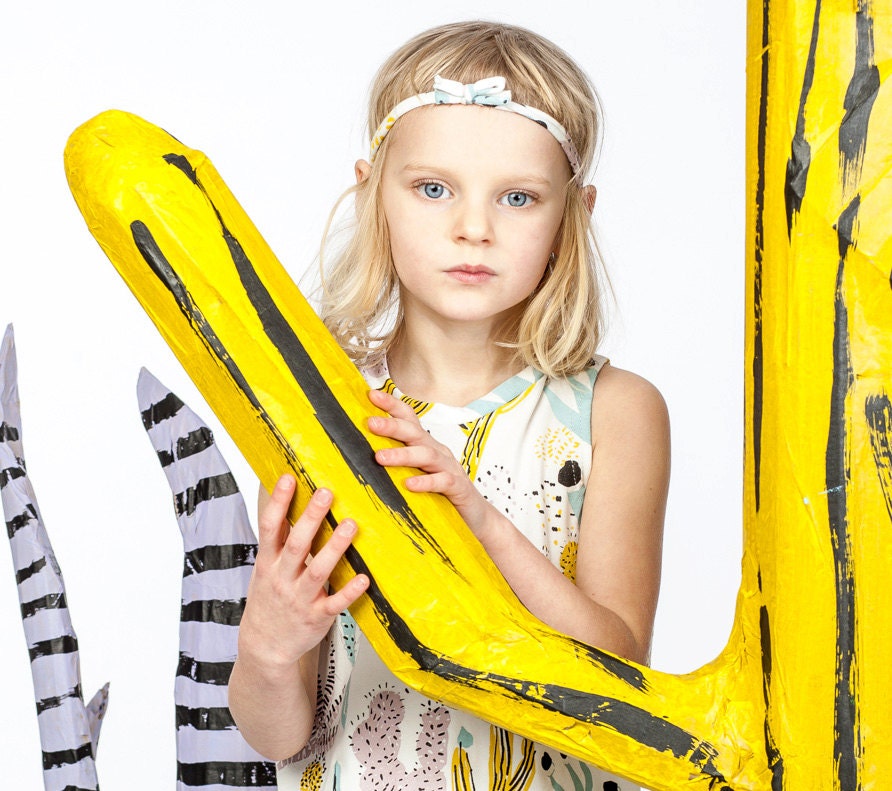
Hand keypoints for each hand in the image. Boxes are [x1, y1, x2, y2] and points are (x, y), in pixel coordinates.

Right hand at [238, 476, 368, 669]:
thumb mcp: (265, 568)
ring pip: (318, 571)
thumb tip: (286, 501)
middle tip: (326, 492)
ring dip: (335, 548)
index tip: (288, 478)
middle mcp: (282, 579)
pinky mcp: (317, 617)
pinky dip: (349, 591)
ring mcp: (299, 599)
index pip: (270, 528)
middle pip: (296, 545)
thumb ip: (278, 540)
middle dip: (310, 518)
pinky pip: (335, 603)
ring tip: (351, 525)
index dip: (278, 503)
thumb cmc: (269, 599)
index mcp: (268, 563)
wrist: (264, 646)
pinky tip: (364, 578)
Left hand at [367, 389, 497, 537]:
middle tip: (370, 423)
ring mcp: (449, 468)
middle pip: (415, 432)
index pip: (409, 419)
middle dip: (392, 425)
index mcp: (425, 445)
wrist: (476, 517)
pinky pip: (442, 481)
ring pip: (426, 455)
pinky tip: (409, 484)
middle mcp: (437, 452)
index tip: (371, 395)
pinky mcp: (458, 488)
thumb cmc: (440, 495)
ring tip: (380, 457)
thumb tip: (361, 456)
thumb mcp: (416, 474)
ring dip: (403, 454)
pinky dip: (425, 482)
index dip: (392, 405)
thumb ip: (396, 463)